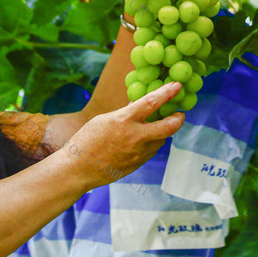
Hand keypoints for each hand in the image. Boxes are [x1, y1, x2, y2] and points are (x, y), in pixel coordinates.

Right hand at [62, 83, 184, 190]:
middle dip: (179, 118)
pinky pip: (151, 150)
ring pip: (161, 139)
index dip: (167, 92)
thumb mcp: (104, 120)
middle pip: (169, 126)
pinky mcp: (138, 164)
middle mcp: (135, 137)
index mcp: (124, 121)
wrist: (77, 170)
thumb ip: (124, 114)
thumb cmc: (86, 141)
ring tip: (156, 125)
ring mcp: (138, 153)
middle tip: (180, 113)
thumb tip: (139, 106)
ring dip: (162, 131)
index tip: (177, 85)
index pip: (152, 102)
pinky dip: (151, 142)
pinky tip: (142, 140)